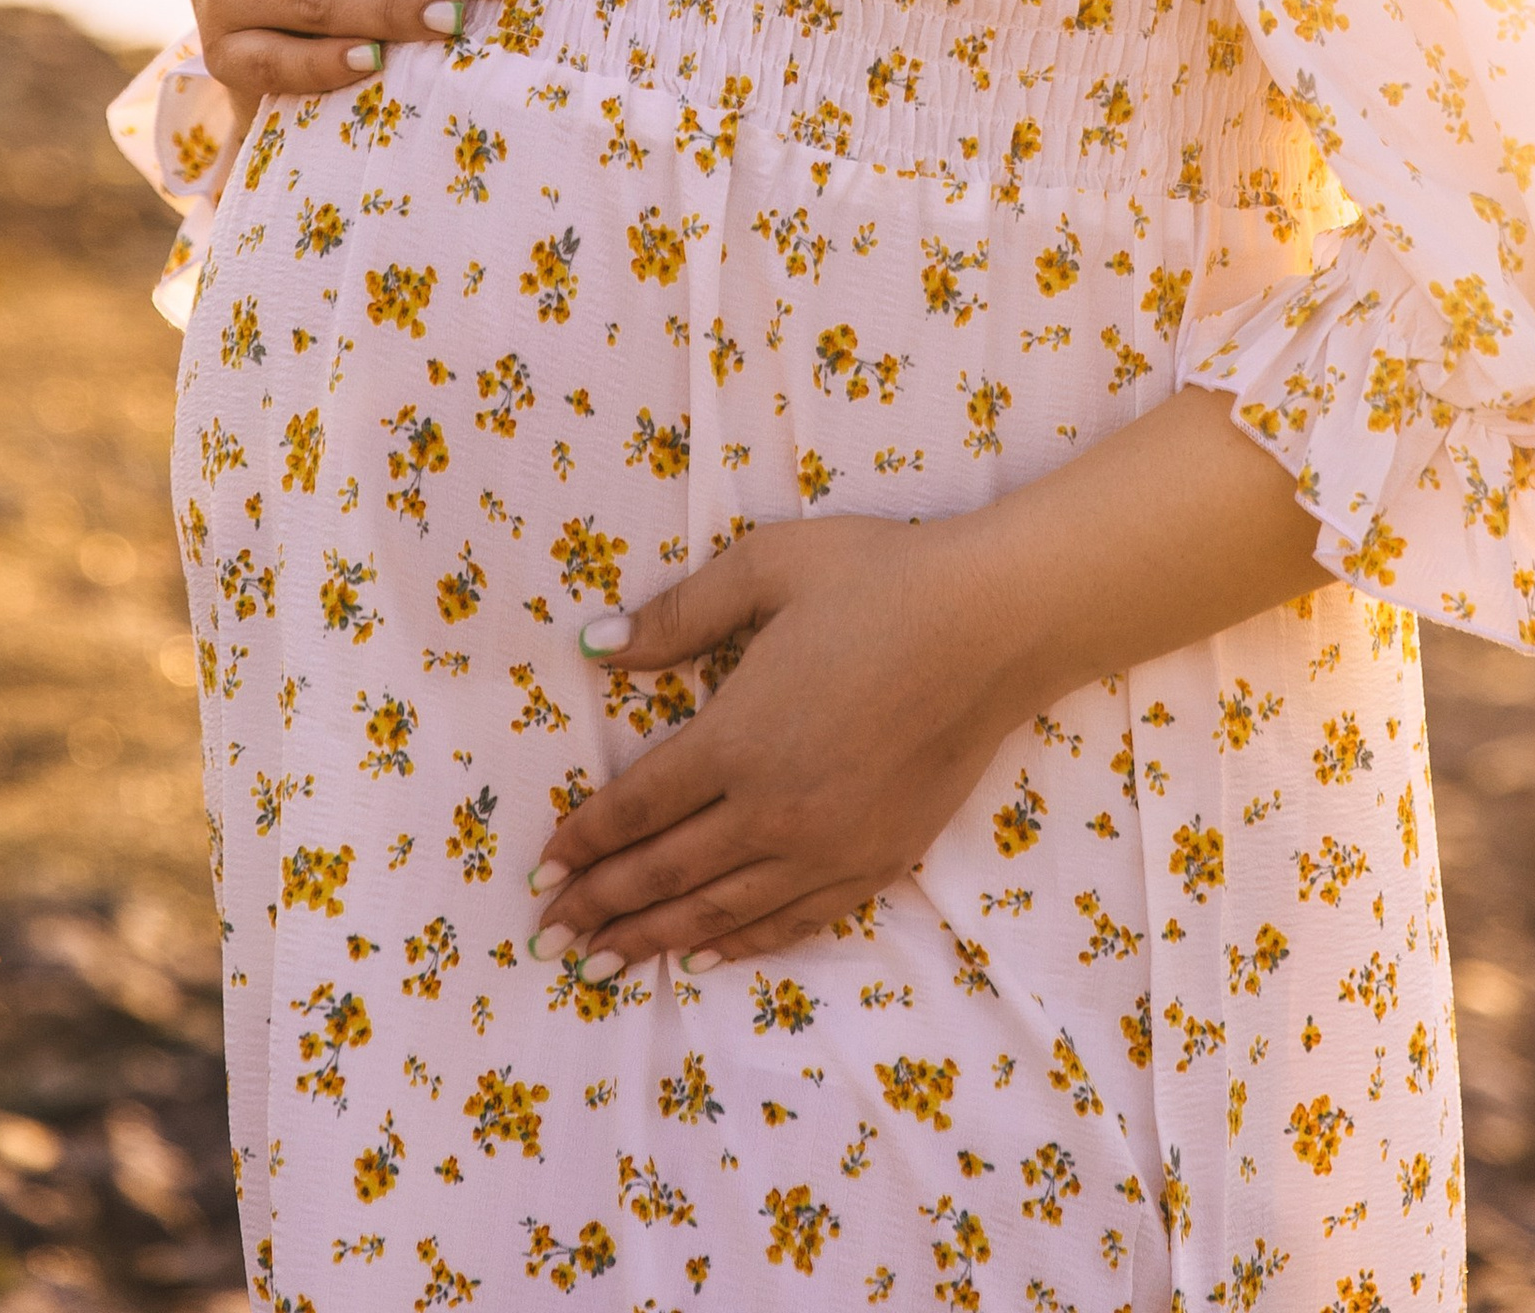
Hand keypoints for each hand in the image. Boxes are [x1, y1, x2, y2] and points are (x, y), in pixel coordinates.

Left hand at [524, 515, 1041, 978]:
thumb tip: (594, 644)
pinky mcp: (878, 863)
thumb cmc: (878, 580)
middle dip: (600, 908)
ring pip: (722, 912)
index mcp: (738, 737)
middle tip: (548, 939)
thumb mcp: (766, 568)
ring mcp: (829, 846)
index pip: (638, 807)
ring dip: (654, 941)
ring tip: (602, 966)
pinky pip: (792, 921)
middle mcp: (775, 809)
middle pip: (667, 873)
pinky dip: (740, 945)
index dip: (584, 842)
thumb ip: (677, 614)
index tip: (541, 870)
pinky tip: (704, 957)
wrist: (993, 625)